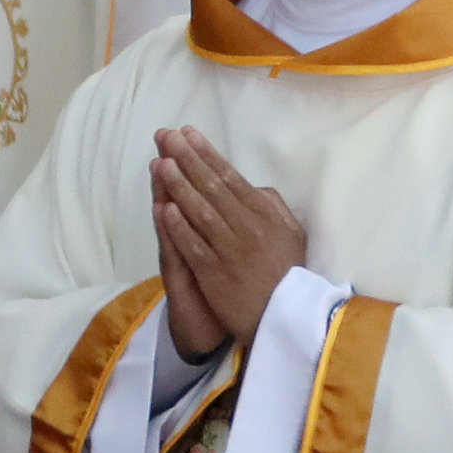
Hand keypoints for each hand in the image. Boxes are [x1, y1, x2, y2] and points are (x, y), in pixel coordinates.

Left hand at [151, 125, 305, 357]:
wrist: (286, 317)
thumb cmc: (288, 273)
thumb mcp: (293, 233)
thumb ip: (274, 207)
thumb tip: (255, 187)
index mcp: (265, 214)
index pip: (231, 177)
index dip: (207, 154)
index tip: (188, 134)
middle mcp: (248, 227)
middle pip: (212, 188)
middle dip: (187, 160)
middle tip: (166, 137)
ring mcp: (230, 251)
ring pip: (200, 212)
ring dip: (178, 186)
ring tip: (159, 163)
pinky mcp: (216, 274)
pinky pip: (194, 246)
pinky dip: (179, 227)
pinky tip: (163, 208)